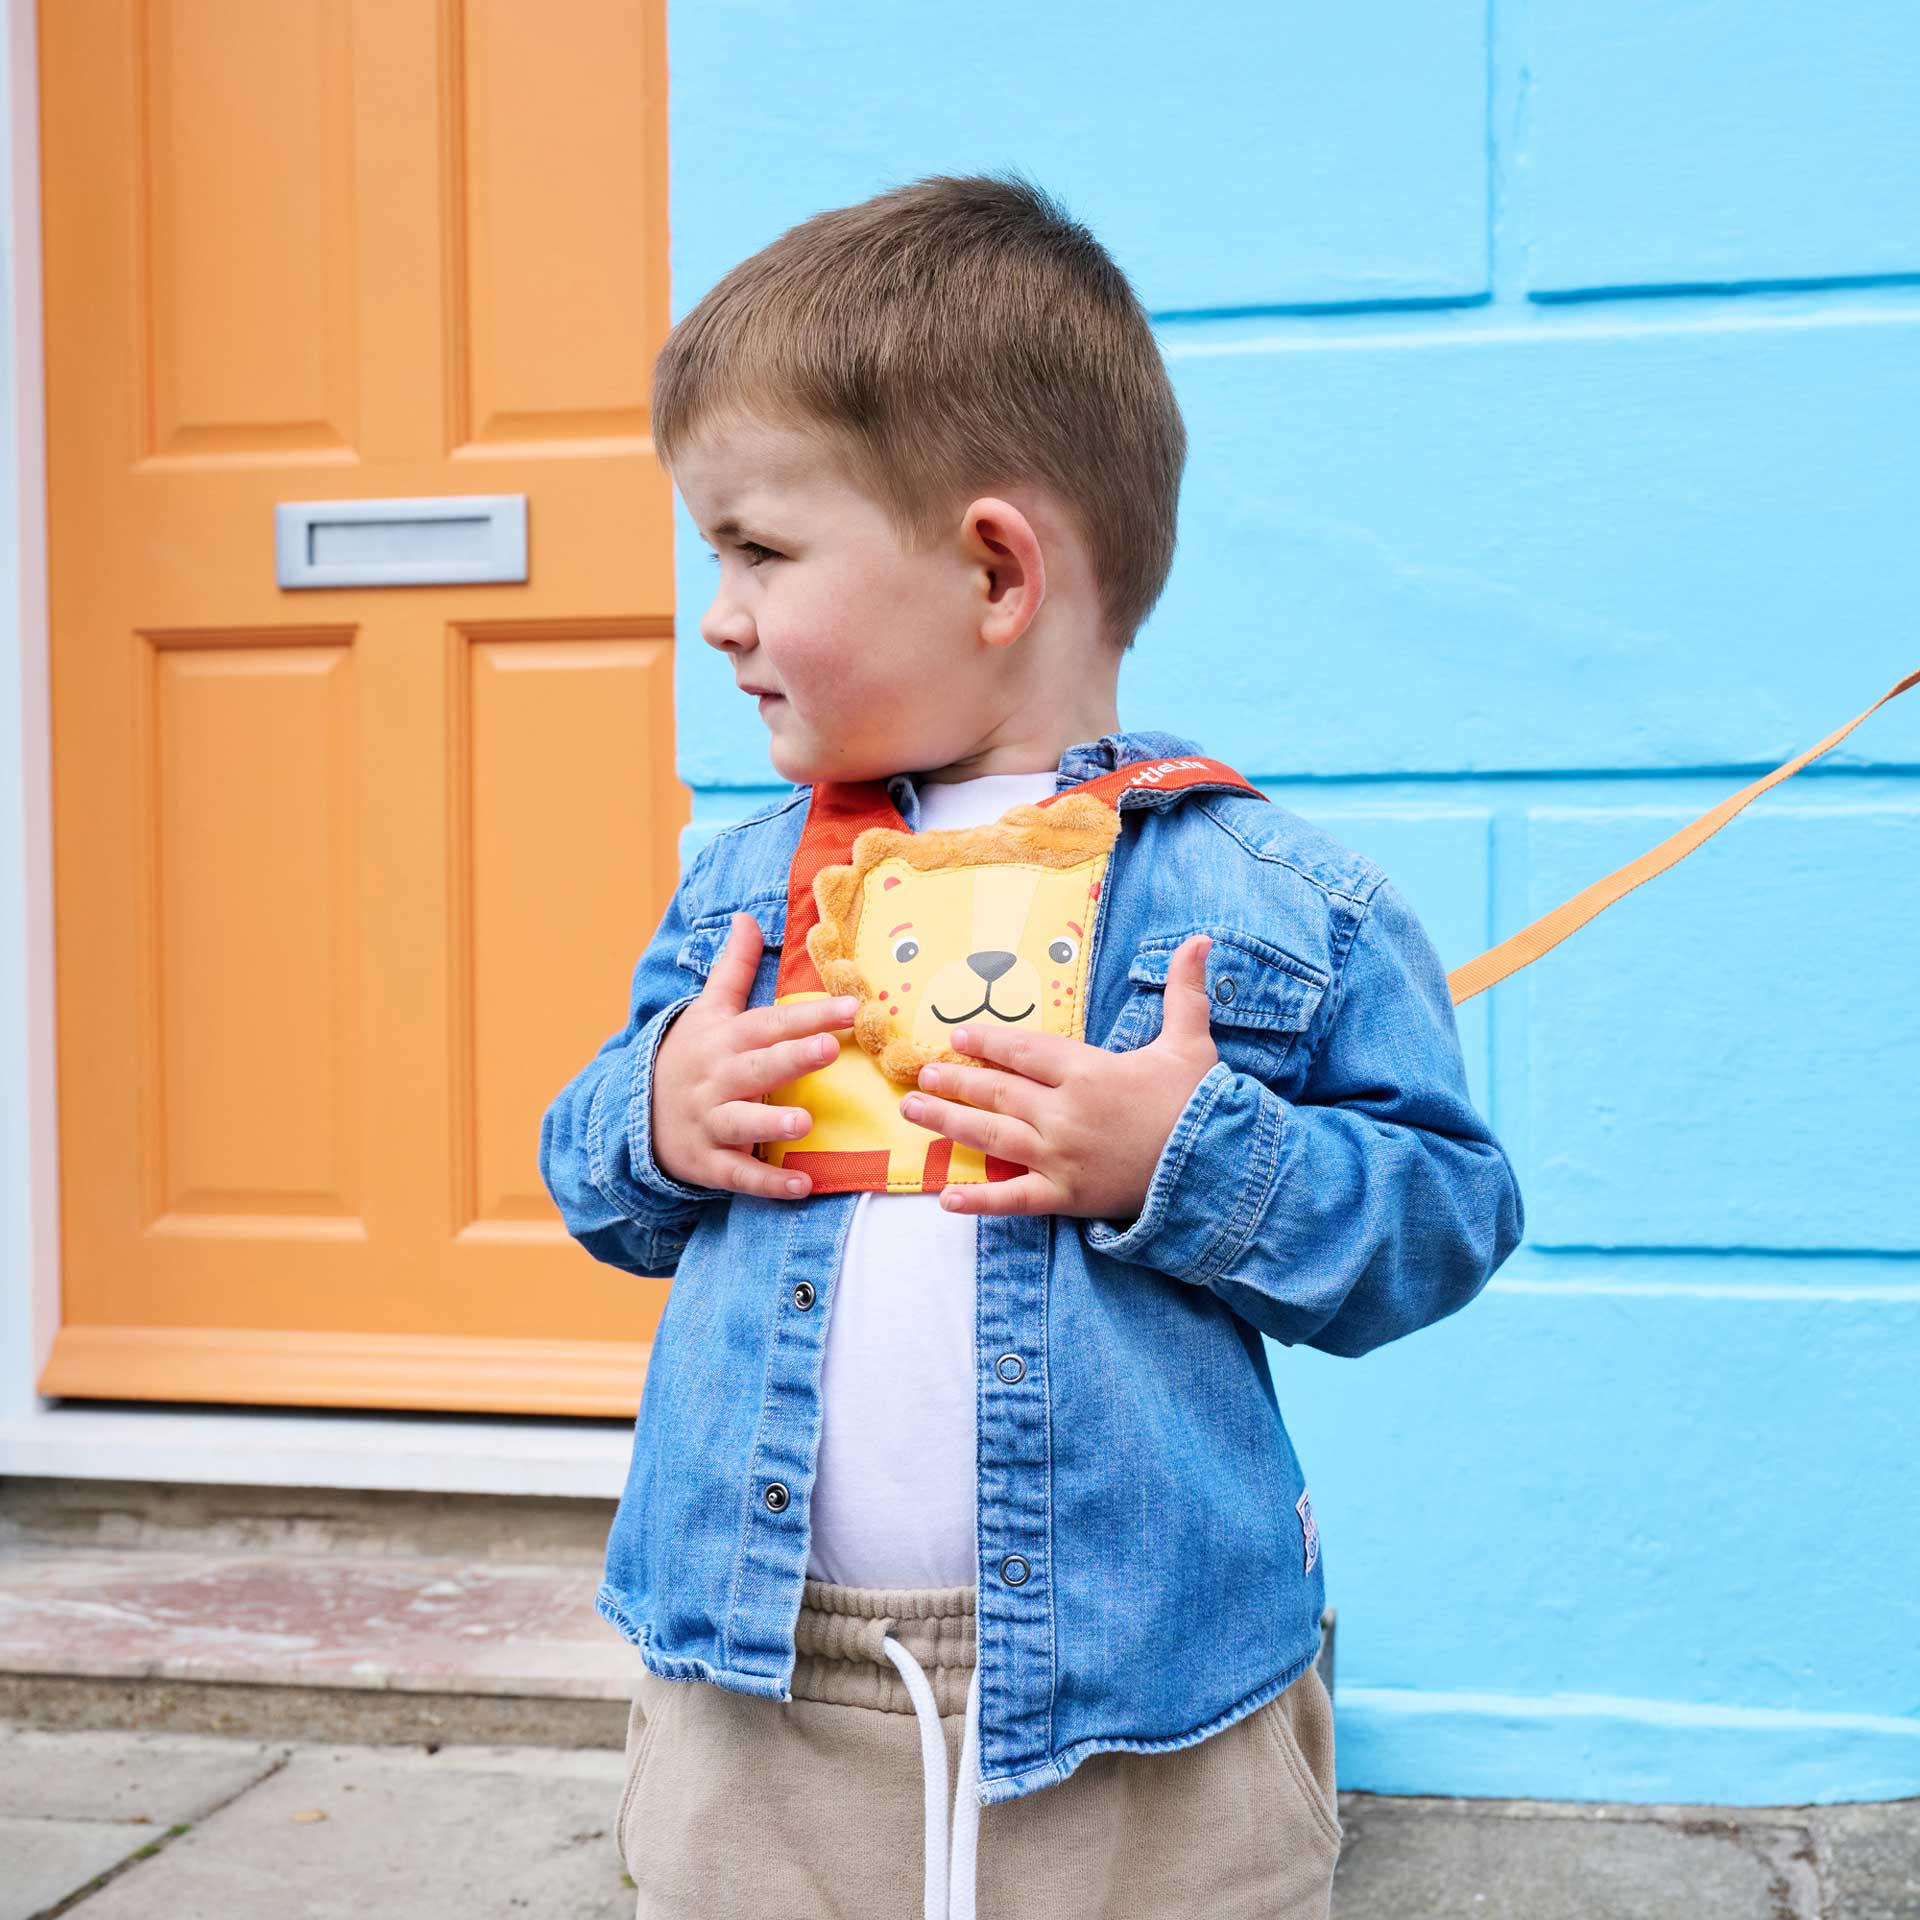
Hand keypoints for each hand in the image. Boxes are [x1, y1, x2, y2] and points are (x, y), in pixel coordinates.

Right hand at [651, 912, 858, 1198]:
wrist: (636, 1114)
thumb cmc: (690, 1057)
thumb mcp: (707, 1011)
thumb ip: (733, 967)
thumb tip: (748, 917)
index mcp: (725, 1039)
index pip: (770, 1023)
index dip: (809, 1013)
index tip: (851, 1006)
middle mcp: (718, 1078)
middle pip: (758, 1065)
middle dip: (792, 1057)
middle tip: (828, 1048)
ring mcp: (711, 1121)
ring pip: (742, 1121)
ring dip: (772, 1121)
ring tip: (804, 1120)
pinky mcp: (708, 1161)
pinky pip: (738, 1173)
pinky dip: (768, 1182)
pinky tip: (802, 1186)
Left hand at [897, 935, 1218, 1219]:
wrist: (1218, 1169)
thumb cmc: (1202, 1103)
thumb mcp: (1193, 1042)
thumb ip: (1184, 992)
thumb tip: (1200, 940)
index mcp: (1089, 1071)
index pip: (1024, 1051)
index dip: (989, 1042)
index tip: (959, 1036)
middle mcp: (1065, 1112)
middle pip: (997, 1091)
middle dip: (955, 1081)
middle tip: (921, 1075)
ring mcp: (1060, 1156)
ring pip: (992, 1136)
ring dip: (948, 1123)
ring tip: (913, 1112)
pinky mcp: (1065, 1195)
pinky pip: (1013, 1199)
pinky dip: (980, 1201)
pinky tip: (946, 1199)